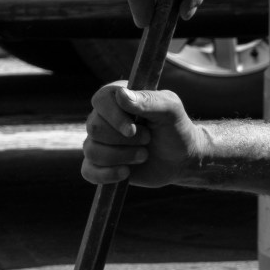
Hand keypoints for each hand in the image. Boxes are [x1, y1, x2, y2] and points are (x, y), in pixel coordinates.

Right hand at [81, 82, 203, 187]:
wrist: (181, 160)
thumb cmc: (176, 129)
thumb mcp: (170, 110)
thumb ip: (148, 100)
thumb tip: (121, 94)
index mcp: (117, 98)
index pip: (100, 100)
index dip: (115, 117)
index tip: (133, 130)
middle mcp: (103, 117)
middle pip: (95, 128)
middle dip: (124, 140)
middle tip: (147, 140)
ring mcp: (99, 142)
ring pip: (92, 151)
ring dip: (122, 157)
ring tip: (143, 155)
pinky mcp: (100, 164)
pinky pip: (88, 171)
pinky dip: (107, 175)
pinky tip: (126, 173)